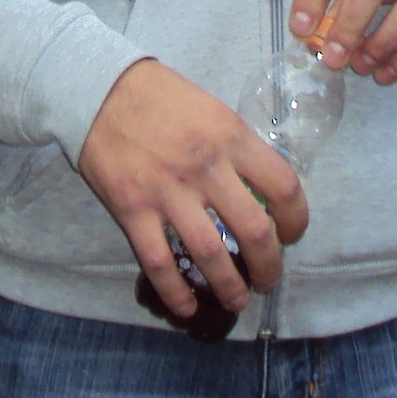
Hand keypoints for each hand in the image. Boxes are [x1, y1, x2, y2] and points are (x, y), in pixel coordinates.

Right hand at [76, 59, 307, 321]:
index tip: (292, 235)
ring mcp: (167, 191)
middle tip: (268, 279)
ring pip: (210, 254)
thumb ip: (236, 149)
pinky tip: (186, 307)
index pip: (282, 186)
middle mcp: (205, 167)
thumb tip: (259, 191)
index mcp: (231, 137)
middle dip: (269, 266)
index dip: (297, 219)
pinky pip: (160, 263)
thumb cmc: (161, 97)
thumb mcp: (212, 110)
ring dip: (229, 287)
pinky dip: (176, 293)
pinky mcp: (132, 209)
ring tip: (236, 300)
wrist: (100, 89)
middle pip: (254, 230)